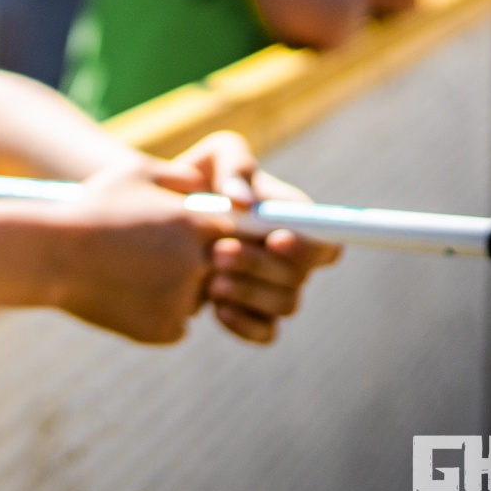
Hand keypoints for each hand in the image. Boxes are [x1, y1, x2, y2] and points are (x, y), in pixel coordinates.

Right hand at [50, 163, 222, 344]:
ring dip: (179, 292)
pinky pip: (176, 325)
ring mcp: (182, 300)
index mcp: (195, 224)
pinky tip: (126, 298)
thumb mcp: (133, 174)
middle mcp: (197, 263)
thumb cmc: (90, 208)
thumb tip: (205, 187)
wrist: (50, 255)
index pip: (234, 234)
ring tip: (135, 276)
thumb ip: (179, 175)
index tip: (183, 234)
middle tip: (155, 258)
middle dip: (196, 265)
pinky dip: (157, 316)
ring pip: (199, 300)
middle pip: (221, 270)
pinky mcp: (164, 329)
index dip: (210, 235)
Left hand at [150, 131, 340, 343]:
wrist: (163, 215)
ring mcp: (273, 289)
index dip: (311, 246)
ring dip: (251, 294)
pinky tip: (216, 308)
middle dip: (262, 266)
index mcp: (291, 220)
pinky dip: (244, 324)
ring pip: (286, 305)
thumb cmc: (199, 178)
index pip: (327, 240)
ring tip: (212, 280)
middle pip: (301, 275)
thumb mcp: (215, 157)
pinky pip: (265, 333)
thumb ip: (235, 165)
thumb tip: (244, 202)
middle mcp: (289, 258)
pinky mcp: (251, 314)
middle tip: (219, 253)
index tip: (275, 239)